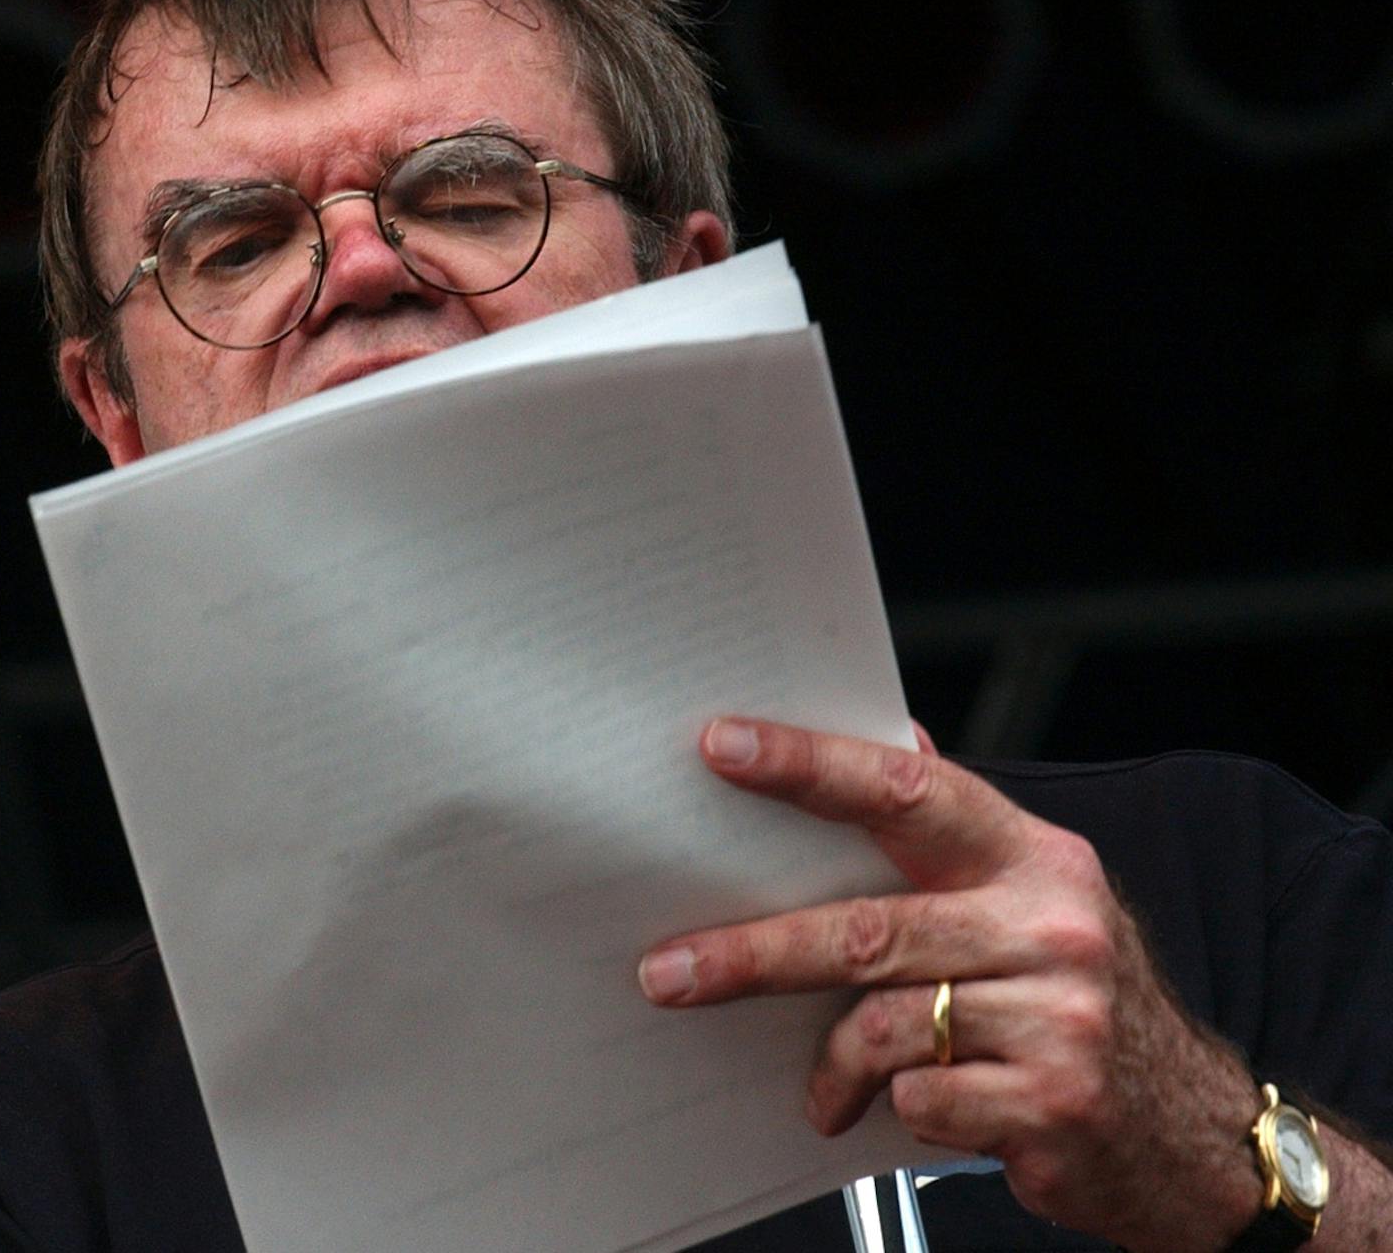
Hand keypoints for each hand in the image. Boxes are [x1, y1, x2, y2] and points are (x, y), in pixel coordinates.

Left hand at [638, 719, 1264, 1252]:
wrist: (1189, 1133)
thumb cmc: (1080, 1001)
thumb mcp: (1035, 898)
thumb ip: (954, 830)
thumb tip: (890, 727)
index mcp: (1033, 858)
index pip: (907, 789)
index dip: (811, 764)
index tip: (724, 746)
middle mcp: (1052, 926)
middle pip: (867, 928)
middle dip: (751, 953)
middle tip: (669, 972)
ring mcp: (1059, 1017)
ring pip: (884, 1024)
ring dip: (832, 1063)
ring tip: (822, 1088)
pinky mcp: (1053, 1102)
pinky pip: (920, 1098)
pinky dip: (897, 1108)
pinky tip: (917, 1109)